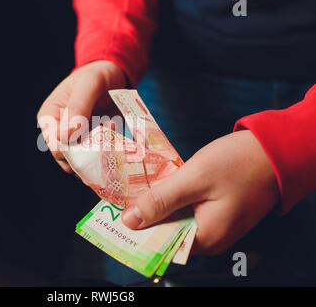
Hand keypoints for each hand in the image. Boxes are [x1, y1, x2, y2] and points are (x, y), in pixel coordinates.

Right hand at [37, 60, 126, 172]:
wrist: (115, 75)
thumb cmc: (95, 75)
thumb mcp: (87, 85)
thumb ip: (78, 108)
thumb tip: (66, 136)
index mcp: (50, 119)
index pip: (55, 146)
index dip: (71, 150)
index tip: (90, 139)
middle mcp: (63, 134)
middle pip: (70, 160)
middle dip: (89, 155)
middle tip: (105, 139)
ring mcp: (81, 141)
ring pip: (87, 162)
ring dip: (102, 152)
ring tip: (110, 127)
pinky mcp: (98, 144)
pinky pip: (103, 157)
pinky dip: (112, 149)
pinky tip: (115, 128)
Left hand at [122, 130, 279, 254]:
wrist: (274, 148)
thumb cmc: (238, 163)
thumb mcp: (194, 179)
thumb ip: (161, 201)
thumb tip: (130, 221)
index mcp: (206, 238)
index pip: (162, 244)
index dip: (139, 230)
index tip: (118, 215)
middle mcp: (212, 238)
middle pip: (168, 233)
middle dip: (147, 215)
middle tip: (125, 198)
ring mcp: (216, 225)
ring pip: (177, 220)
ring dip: (160, 205)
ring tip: (139, 189)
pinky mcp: (217, 211)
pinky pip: (189, 211)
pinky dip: (175, 200)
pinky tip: (162, 185)